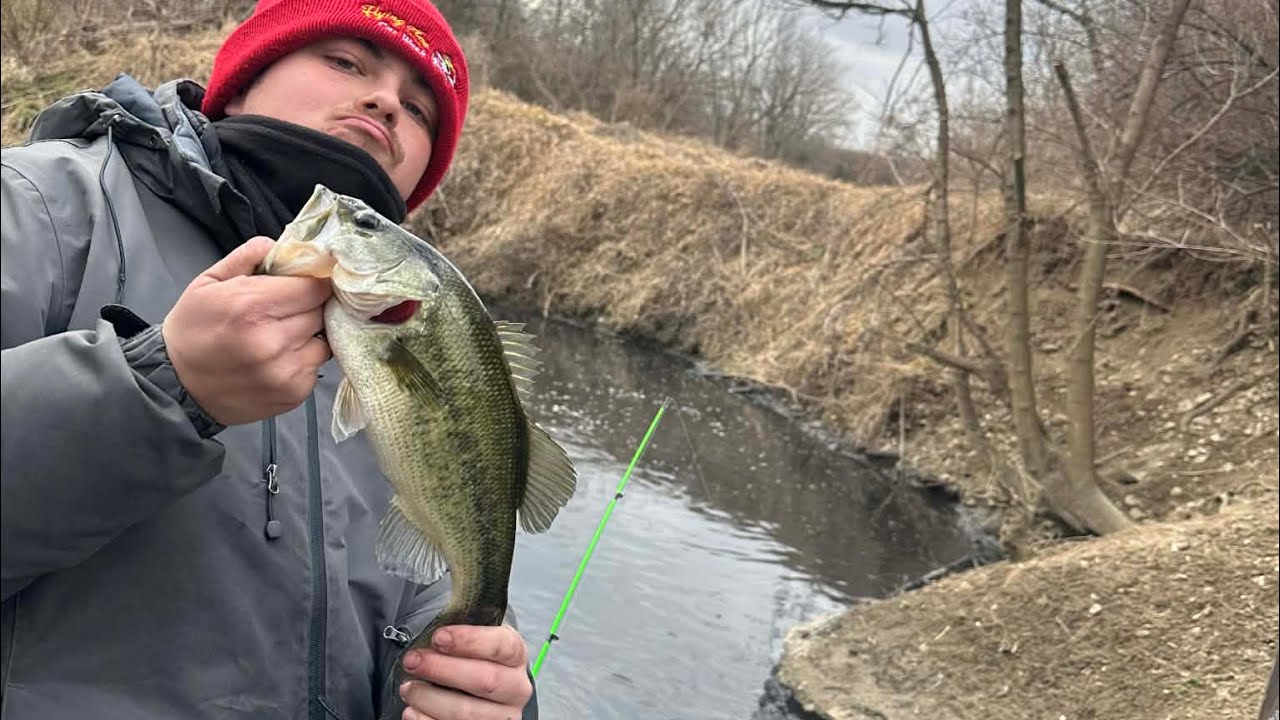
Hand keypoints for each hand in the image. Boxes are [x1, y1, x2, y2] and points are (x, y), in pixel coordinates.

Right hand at [163, 236, 332, 425]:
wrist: (177, 385)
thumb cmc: (192, 329)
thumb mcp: (208, 282)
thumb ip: (248, 257)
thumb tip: (285, 245)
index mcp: (252, 307)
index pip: (314, 286)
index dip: (313, 281)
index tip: (305, 282)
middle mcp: (273, 341)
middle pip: (320, 311)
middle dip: (308, 306)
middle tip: (287, 309)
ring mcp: (285, 372)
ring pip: (323, 339)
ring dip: (309, 334)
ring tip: (282, 334)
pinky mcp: (294, 394)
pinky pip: (316, 366)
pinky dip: (304, 358)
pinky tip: (279, 358)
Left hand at [399, 625, 532, 719]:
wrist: (481, 691)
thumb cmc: (472, 659)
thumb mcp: (473, 639)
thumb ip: (461, 629)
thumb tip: (437, 617)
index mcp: (515, 656)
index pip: (502, 646)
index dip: (469, 641)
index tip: (438, 637)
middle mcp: (516, 688)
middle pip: (485, 681)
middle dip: (442, 670)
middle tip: (412, 661)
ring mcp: (502, 717)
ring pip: (467, 713)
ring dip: (430, 699)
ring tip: (408, 688)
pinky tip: (412, 710)